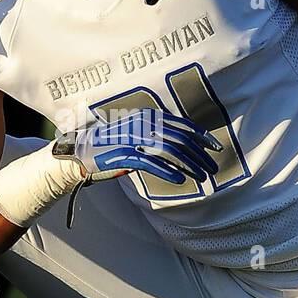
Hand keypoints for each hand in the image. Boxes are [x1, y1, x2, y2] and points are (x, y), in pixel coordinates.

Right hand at [53, 109, 220, 184]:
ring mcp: (133, 138)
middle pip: (180, 138)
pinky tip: (180, 180)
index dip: (202, 137)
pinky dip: (168, 171)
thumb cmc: (113, 145)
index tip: (216, 149)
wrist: (82, 152)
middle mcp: (143, 124)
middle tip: (212, 169)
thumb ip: (158, 135)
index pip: (183, 125)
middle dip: (200, 155)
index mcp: (149, 117)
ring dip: (189, 165)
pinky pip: (150, 163)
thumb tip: (185, 145)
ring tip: (201, 177)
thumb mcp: (138, 133)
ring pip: (170, 150)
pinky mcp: (123, 154)